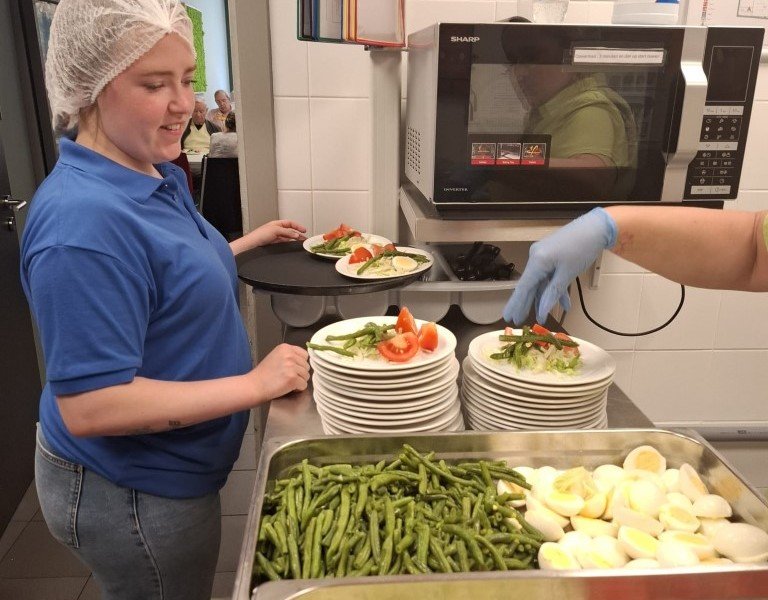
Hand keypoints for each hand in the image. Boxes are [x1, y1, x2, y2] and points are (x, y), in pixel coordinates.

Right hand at [246, 343, 309, 402]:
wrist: (254, 386)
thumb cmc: (264, 374)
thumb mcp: (276, 356)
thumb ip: (290, 356)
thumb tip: (304, 361)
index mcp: (285, 348)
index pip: (304, 355)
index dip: (300, 364)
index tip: (291, 369)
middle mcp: (289, 355)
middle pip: (306, 366)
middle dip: (299, 373)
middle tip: (286, 377)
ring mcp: (291, 366)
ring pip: (306, 376)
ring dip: (299, 381)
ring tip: (286, 382)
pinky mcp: (292, 378)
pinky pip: (304, 385)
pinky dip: (297, 389)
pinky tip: (287, 387)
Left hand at [249, 220, 306, 246]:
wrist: (253, 244)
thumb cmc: (260, 234)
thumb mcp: (276, 230)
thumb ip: (287, 232)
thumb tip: (296, 234)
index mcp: (277, 223)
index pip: (290, 223)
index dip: (298, 226)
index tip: (304, 230)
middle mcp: (277, 229)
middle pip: (290, 230)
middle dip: (298, 233)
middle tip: (305, 238)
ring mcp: (276, 236)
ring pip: (288, 237)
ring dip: (295, 239)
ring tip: (301, 242)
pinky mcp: (275, 243)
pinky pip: (285, 242)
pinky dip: (290, 243)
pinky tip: (293, 244)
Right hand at [503, 207, 616, 324]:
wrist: (597, 227)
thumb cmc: (582, 248)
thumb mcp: (568, 273)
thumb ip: (553, 293)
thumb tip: (542, 311)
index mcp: (537, 261)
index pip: (523, 287)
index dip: (516, 304)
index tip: (508, 318)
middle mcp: (536, 257)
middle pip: (529, 285)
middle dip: (525, 304)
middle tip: (517, 320)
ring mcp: (543, 255)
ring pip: (541, 282)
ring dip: (543, 299)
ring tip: (541, 319)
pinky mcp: (552, 255)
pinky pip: (549, 275)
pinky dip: (555, 288)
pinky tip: (564, 304)